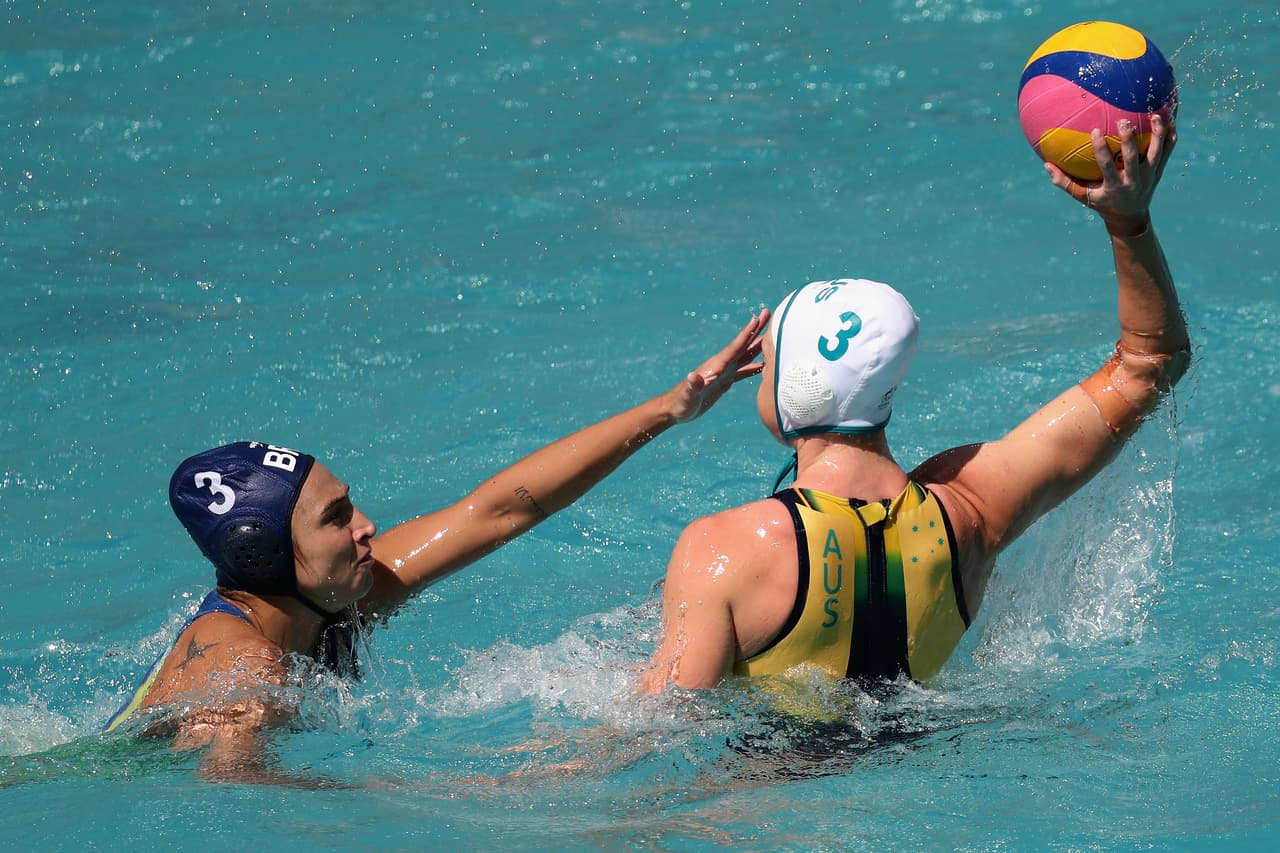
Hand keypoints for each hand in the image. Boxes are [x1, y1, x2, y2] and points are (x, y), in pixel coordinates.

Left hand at [666, 309, 769, 423]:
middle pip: (744, 345)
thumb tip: (694, 377)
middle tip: (769, 313)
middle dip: (756, 330)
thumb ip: (692, 386)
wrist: (676, 409)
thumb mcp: (687, 395)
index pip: (736, 346)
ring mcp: (724, 372)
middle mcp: (722, 365)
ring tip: (773, 336)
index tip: (759, 318)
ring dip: (759, 345)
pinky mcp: (724, 382)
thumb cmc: (680, 403)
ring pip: (746, 355)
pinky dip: (755, 366)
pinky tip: (765, 365)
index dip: (748, 332)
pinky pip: (743, 371)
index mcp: (716, 365)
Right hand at [1046, 113, 1176, 234]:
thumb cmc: (1102, 205)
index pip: (1107, 166)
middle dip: (1129, 140)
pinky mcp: (1159, 172)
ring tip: (1155, 115)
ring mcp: (1149, 176)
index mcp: (1115, 186)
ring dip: (1157, 134)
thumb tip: (1046, 165)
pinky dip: (1171, 138)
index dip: (1101, 149)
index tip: (1095, 131)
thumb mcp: (1083, 197)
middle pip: (1132, 158)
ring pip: (1156, 153)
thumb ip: (1064, 183)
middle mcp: (1134, 181)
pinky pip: (1168, 153)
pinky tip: (1171, 121)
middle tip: (1123, 121)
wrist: (1130, 218)